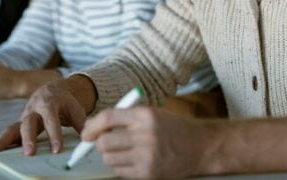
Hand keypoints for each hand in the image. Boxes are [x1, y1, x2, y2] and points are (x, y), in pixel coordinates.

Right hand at [0, 79, 86, 155]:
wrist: (51, 89)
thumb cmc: (64, 102)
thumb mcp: (75, 107)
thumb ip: (82, 122)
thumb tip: (87, 137)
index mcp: (49, 102)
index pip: (51, 120)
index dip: (54, 135)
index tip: (57, 149)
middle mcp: (33, 108)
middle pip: (29, 123)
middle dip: (29, 138)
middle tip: (30, 152)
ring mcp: (24, 116)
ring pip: (13, 127)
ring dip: (5, 140)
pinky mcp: (19, 123)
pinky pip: (9, 132)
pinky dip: (0, 141)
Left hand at [83, 106, 210, 177]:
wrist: (199, 147)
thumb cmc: (172, 128)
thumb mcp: (151, 113)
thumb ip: (125, 117)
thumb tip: (94, 126)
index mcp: (145, 115)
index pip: (108, 118)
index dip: (92, 126)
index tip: (86, 132)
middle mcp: (146, 135)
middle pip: (105, 141)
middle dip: (100, 143)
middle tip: (104, 142)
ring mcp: (147, 156)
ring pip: (109, 158)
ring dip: (109, 156)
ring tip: (121, 151)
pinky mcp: (148, 173)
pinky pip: (120, 172)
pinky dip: (120, 167)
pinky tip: (131, 160)